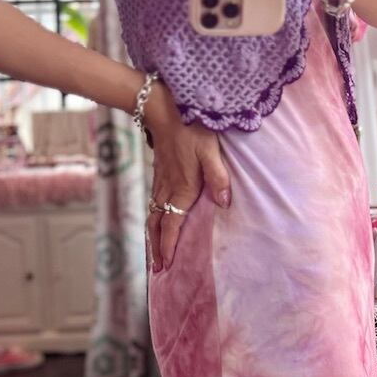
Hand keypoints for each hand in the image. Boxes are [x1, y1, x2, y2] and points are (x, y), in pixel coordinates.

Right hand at [143, 84, 230, 271]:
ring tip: (153, 254)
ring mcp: (161, 182)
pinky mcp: (159, 174)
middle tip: (157, 269)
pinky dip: (153, 220)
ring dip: (153, 237)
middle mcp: (168, 189)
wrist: (163, 107)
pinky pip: (153, 203)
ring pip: (153, 216)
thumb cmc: (192, 128)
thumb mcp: (211, 151)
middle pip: (158, 226)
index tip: (167, 265)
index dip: (169, 246)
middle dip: (156, 249)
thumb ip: (218, 178)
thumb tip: (224, 204)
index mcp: (182, 188)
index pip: (172, 225)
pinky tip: (156, 224)